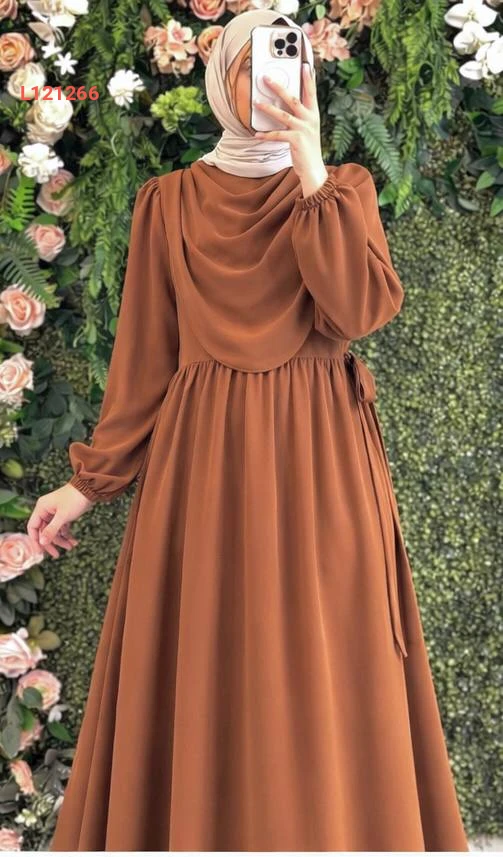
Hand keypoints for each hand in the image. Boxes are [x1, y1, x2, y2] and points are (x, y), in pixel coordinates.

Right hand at [27, 483, 93, 558]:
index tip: (41, 552)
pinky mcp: (63, 514)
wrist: (90, 488)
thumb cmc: (75, 499)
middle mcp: (46, 510)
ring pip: (54, 530)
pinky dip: (67, 534)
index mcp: (41, 508)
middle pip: (44, 531)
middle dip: (52, 542)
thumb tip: (42, 543)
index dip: (35, 540)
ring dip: (62, 540)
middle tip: (57, 555)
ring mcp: (55, 512)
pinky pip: (62, 527)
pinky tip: (74, 541)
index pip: (33, 527)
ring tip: (72, 546)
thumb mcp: (63, 517)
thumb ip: (52, 530)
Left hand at [252, 62, 327, 196]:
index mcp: (314, 114)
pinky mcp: (296, 140)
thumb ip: (299, 116)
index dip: (308, 78)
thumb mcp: (306, 129)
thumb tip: (284, 104)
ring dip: (268, 108)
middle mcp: (310, 119)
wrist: (313, 169)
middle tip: (266, 78)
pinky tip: (257, 134)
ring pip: (283, 115)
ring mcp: (304, 129)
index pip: (311, 92)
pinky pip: (278, 135)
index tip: (304, 64)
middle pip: (293, 98)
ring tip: (256, 103)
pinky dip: (266, 135)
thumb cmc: (308, 149)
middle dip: (279, 87)